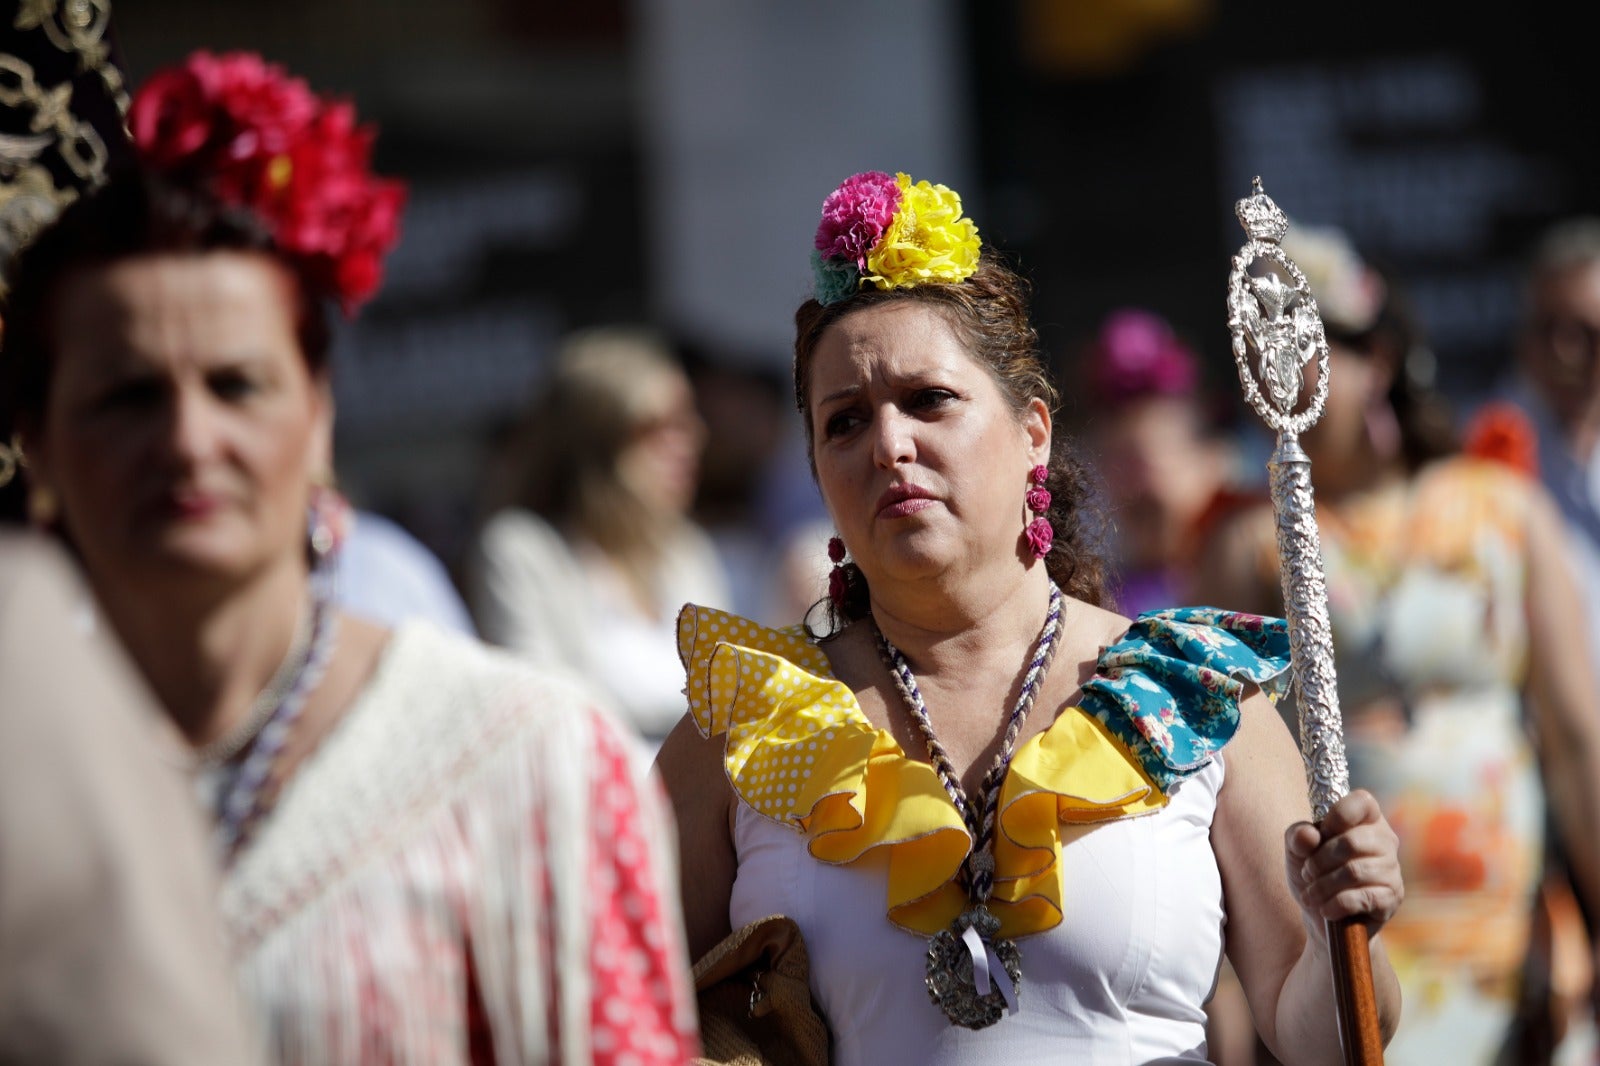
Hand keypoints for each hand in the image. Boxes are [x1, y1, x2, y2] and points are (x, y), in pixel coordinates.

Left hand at [1284, 789, 1403, 934]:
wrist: (1321, 913)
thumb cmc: (1313, 872)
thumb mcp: (1296, 850)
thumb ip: (1297, 836)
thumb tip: (1310, 835)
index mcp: (1366, 819)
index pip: (1362, 801)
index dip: (1337, 816)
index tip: (1319, 835)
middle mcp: (1385, 840)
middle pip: (1351, 842)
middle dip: (1319, 861)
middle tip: (1308, 873)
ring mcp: (1392, 869)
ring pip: (1354, 872)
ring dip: (1323, 886)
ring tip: (1311, 894)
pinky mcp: (1391, 897)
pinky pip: (1361, 898)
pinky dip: (1335, 905)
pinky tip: (1325, 909)